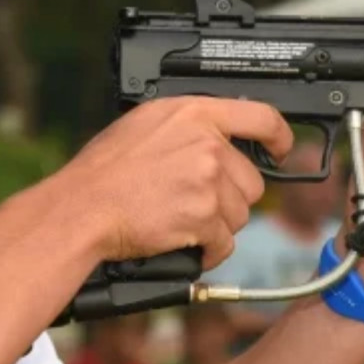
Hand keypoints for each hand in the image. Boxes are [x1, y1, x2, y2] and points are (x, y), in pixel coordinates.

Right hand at [56, 97, 292, 268]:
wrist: (82, 207)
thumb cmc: (101, 172)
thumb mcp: (143, 126)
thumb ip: (186, 128)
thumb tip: (215, 141)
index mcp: (192, 113)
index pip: (260, 117)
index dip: (279, 137)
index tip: (281, 150)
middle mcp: (206, 142)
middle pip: (251, 180)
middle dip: (230, 199)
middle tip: (195, 204)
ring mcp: (207, 178)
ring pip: (240, 214)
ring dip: (216, 225)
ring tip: (180, 222)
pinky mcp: (205, 215)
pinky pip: (225, 241)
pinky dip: (207, 250)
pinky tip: (185, 245)